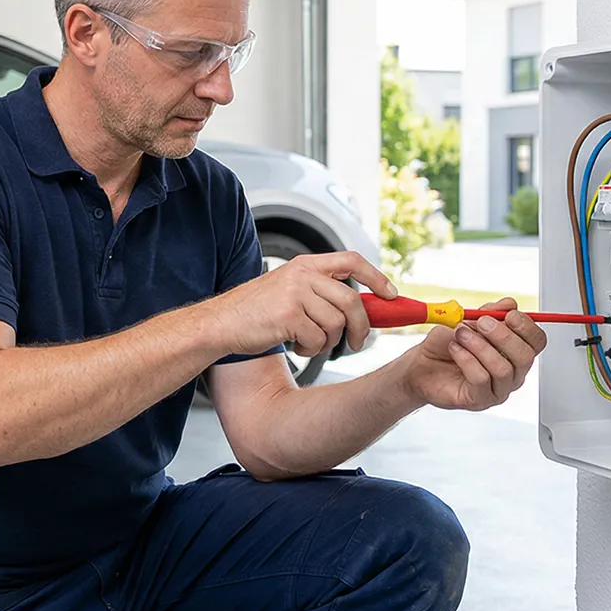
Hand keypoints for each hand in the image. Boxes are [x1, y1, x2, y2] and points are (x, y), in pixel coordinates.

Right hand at [205, 251, 395, 360]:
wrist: (220, 324)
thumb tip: (362, 308)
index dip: (376, 278)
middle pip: (351, 300)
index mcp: (305, 265)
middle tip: (360, 343)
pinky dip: (311, 349)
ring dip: (328, 342)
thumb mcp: (289, 290)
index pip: (352, 261)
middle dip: (362, 326)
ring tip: (308, 342)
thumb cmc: (255, 312)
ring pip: (336, 323)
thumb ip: (320, 292)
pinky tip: (295, 346)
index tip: (391, 295)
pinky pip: (318, 338)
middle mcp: (302, 275)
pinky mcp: (288, 315)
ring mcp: (295, 294)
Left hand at [403, 298, 547, 410]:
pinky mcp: (479, 400)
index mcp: (514, 352)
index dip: (527, 327)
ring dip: (479, 346)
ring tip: (460, 335)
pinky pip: (481, 379)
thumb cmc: (446, 345)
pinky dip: (466, 359)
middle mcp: (512, 373)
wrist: (421, 365)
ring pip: (503, 369)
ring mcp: (497, 389)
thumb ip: (490, 312)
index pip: (537, 342)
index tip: (509, 315)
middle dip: (503, 336)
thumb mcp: (467, 320)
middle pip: (525, 357)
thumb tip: (510, 304)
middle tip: (481, 323)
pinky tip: (455, 350)